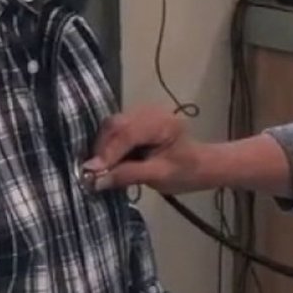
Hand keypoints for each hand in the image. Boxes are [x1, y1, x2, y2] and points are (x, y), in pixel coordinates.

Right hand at [82, 105, 197, 193]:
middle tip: (93, 173)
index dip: (108, 153)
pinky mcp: (136, 120)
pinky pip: (115, 130)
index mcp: (162, 123)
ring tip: (101, 170)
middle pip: (116, 125)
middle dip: (102, 149)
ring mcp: (142, 113)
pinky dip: (109, 145)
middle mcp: (150, 111)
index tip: (91, 172)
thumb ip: (129, 175)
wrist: (200, 166)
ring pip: (112, 126)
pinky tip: (109, 162)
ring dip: (103, 148)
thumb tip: (96, 180)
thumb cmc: (185, 172)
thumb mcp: (160, 176)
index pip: (128, 133)